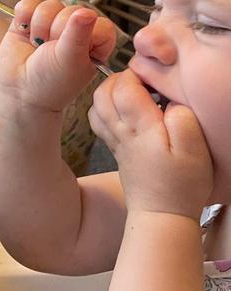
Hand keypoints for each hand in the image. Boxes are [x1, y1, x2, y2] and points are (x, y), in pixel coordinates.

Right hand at [0, 0, 117, 112]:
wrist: (19, 94)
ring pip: (48, 5)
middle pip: (69, 9)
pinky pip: (28, 4)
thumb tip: (86, 12)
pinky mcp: (29, 20)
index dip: (81, 30)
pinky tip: (25, 34)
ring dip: (39, 27)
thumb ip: (78, 34)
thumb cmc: (50, 85)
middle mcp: (75, 29)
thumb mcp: (70, 61)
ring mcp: (51, 23)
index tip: (73, 50)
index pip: (95, 18)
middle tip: (51, 52)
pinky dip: (24, 18)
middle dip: (56, 31)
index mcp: (95, 40)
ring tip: (38, 46)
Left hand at [90, 69, 212, 219]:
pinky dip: (107, 108)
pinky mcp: (116, 150)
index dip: (134, 74)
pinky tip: (128, 111)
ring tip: (135, 92)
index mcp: (140, 128)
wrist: (162, 216)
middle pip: (102, 93)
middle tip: (143, 80)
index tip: (153, 76)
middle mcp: (121, 132)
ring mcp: (115, 142)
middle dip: (118, 78)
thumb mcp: (194, 151)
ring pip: (97, 107)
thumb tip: (170, 100)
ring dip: (110, 92)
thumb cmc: (182, 184)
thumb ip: (183, 119)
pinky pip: (100, 121)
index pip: (122, 88)